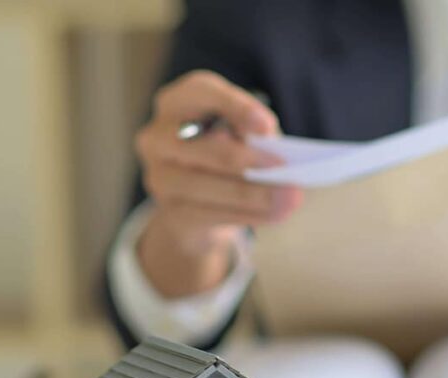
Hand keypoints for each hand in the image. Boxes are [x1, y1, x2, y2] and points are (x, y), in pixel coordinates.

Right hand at [135, 70, 302, 296]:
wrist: (201, 201)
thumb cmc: (230, 151)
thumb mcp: (244, 133)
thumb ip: (255, 133)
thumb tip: (271, 148)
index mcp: (179, 102)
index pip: (201, 92)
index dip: (235, 108)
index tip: (266, 126)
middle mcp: (159, 135)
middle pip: (202, 146)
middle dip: (246, 159)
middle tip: (283, 169)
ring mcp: (159, 175)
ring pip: (203, 185)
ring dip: (251, 194)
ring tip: (288, 199)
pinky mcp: (169, 211)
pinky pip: (208, 214)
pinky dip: (247, 214)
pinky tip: (275, 214)